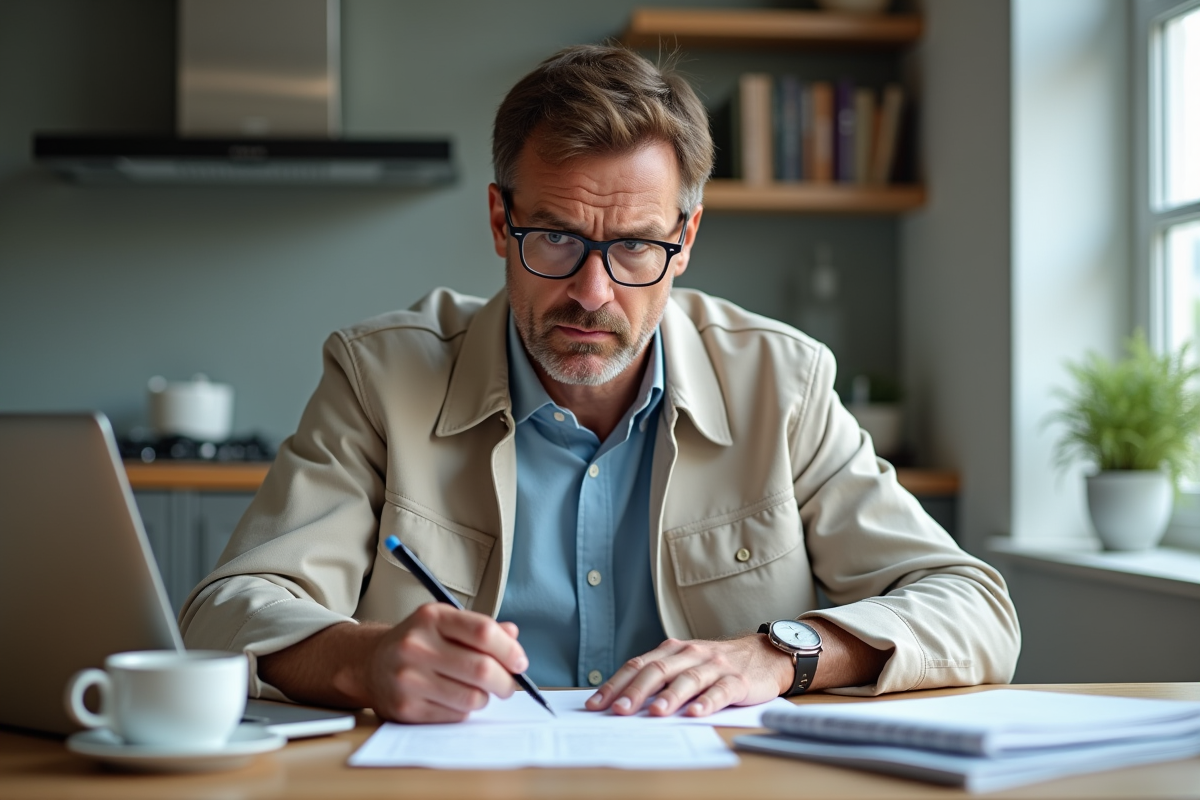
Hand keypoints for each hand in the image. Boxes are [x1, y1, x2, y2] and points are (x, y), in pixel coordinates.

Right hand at [361, 604, 528, 723]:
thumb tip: (513, 637)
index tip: (519, 662)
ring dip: (485, 698)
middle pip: (482, 669)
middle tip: (508, 685)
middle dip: (505, 681)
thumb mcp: (445, 623)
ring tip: (479, 692)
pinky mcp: (405, 708)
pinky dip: (465, 711)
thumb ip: (480, 629)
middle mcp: (416, 645)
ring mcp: (408, 679)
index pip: (483, 632)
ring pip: (472, 697)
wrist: (370, 664)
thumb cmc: (418, 642)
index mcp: (432, 618)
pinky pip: (455, 715)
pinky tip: (456, 700)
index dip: (509, 650)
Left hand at [584, 635, 792, 717]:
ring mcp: (715, 666)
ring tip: (655, 712)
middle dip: (636, 691)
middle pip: (658, 670)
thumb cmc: (716, 665)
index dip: (616, 684)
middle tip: (619, 711)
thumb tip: (623, 701)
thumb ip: (660, 678)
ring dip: (670, 696)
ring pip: (688, 679)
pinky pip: (721, 691)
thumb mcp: (685, 664)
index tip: (596, 704)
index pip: (638, 665)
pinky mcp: (738, 680)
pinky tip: (695, 713)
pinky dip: (707, 701)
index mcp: (673, 650)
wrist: (764, 655)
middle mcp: (692, 654)